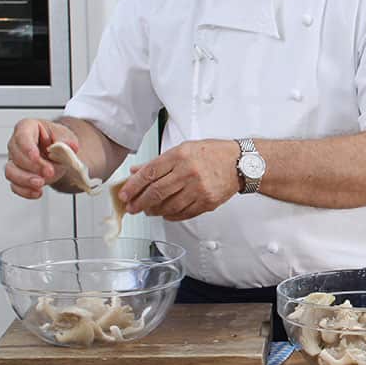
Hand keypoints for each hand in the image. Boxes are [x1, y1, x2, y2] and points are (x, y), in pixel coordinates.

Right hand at [5, 118, 80, 198]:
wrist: (59, 153)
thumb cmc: (57, 140)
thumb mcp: (66, 135)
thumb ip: (66, 140)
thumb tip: (69, 146)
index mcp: (27, 128)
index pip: (22, 136)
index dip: (27, 147)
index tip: (36, 156)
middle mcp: (17, 144)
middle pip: (16, 155)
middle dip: (32, 166)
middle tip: (49, 171)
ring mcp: (15, 160)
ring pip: (10, 171)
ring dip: (25, 180)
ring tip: (40, 183)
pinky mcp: (17, 175)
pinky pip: (15, 185)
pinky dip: (25, 191)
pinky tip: (37, 192)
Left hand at [119, 139, 239, 220]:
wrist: (240, 163)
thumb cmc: (213, 154)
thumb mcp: (184, 149)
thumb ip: (159, 162)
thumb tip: (137, 171)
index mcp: (180, 156)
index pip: (149, 173)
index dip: (133, 186)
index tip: (125, 194)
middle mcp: (188, 173)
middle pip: (156, 192)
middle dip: (139, 202)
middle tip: (132, 207)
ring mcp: (198, 189)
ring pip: (168, 206)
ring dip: (154, 210)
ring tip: (148, 210)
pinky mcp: (206, 202)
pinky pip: (183, 213)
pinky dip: (171, 215)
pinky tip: (165, 213)